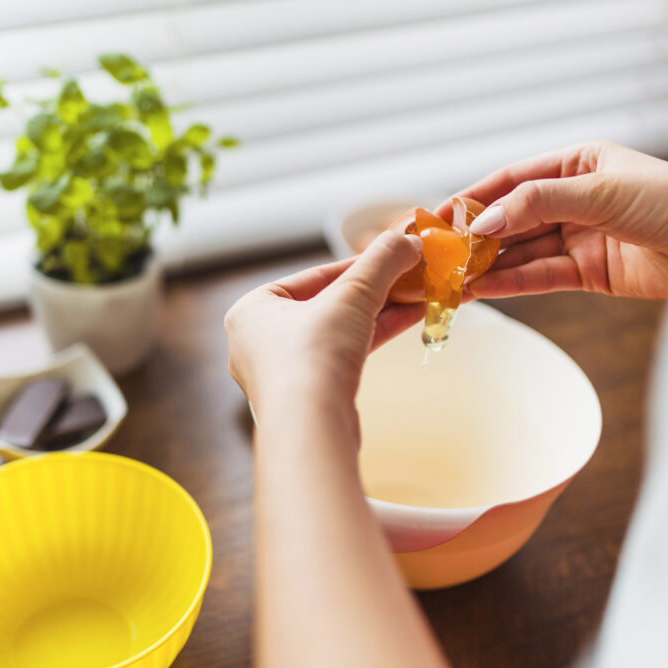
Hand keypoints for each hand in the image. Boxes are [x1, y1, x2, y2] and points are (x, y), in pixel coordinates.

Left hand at [225, 231, 423, 414]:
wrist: (311, 429)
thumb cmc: (313, 356)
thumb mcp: (353, 294)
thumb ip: (381, 261)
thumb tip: (409, 239)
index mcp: (251, 309)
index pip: (313, 277)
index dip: (358, 264)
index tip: (392, 254)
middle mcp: (258, 341)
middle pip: (326, 304)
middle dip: (373, 291)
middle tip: (407, 276)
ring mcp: (282, 373)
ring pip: (337, 332)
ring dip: (379, 313)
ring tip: (416, 296)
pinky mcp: (306, 398)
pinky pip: (342, 357)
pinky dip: (372, 338)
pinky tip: (407, 321)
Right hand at [441, 140, 667, 299]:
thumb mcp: (603, 190)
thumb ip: (540, 202)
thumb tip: (485, 219)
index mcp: (578, 164)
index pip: (513, 179)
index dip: (473, 197)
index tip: (438, 216)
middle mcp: (575, 199)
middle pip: (513, 218)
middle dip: (476, 236)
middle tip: (440, 254)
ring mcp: (580, 237)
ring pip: (522, 251)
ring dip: (488, 264)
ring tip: (454, 278)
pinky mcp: (589, 273)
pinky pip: (540, 276)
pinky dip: (512, 283)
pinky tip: (484, 288)